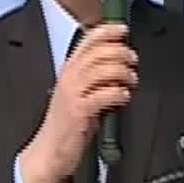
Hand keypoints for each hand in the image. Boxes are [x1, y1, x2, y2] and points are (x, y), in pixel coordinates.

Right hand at [29, 23, 138, 182]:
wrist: (50, 152)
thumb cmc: (68, 126)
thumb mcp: (81, 95)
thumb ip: (96, 79)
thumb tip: (121, 65)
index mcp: (69, 71)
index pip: (87, 41)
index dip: (107, 31)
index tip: (123, 30)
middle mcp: (69, 78)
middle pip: (98, 52)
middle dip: (120, 52)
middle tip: (133, 60)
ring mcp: (72, 94)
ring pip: (102, 70)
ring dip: (122, 72)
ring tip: (131, 80)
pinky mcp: (78, 111)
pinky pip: (103, 94)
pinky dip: (118, 92)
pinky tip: (124, 96)